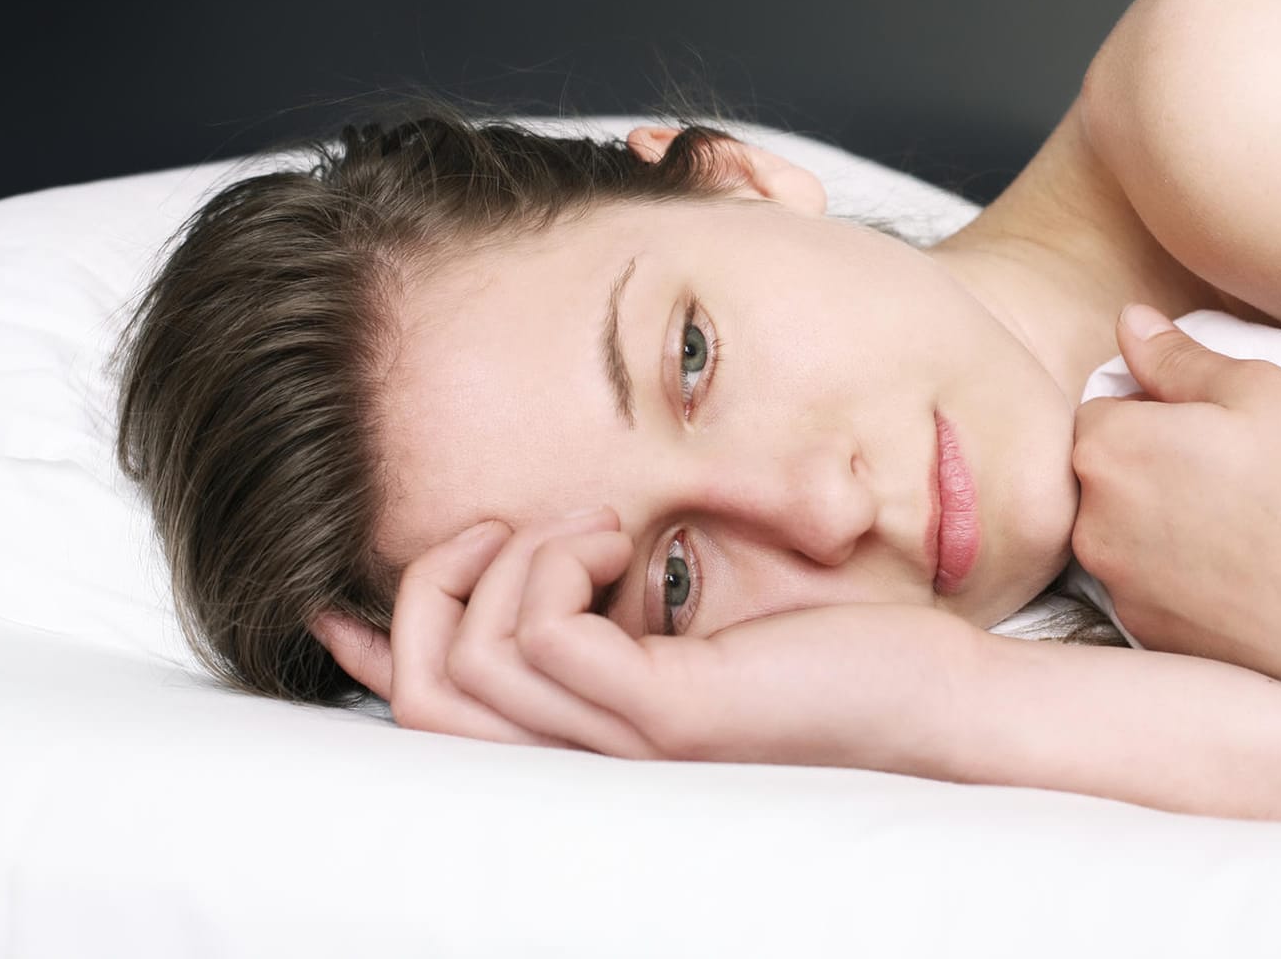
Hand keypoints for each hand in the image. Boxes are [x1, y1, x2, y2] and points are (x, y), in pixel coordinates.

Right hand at [313, 510, 990, 770]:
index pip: (441, 718)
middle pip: (424, 705)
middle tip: (500, 522)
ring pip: (467, 672)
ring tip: (596, 520)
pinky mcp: (670, 718)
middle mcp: (590, 761)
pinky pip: (543, 642)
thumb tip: (549, 557)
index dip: (373, 657)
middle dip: (426, 590)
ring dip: (507, 561)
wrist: (940, 696)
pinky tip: (626, 534)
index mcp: (588, 742)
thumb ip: (612, 601)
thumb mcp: (695, 616)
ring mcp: (625, 747)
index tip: (340, 593)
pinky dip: (557, 564)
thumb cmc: (830, 657)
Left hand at [1069, 304, 1280, 684]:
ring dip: (1162, 526)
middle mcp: (1092, 525)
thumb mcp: (1259, 391)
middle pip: (1103, 478)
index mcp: (1109, 450)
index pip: (1101, 413)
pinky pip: (1151, 590)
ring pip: (1124, 537)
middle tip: (1234, 476)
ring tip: (1244, 528)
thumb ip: (1178, 359)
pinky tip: (1244, 575)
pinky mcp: (1152, 637)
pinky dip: (1182, 580)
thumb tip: (1130, 324)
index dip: (1155, 413)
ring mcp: (1120, 588)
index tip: (1212, 430)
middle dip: (1151, 470)